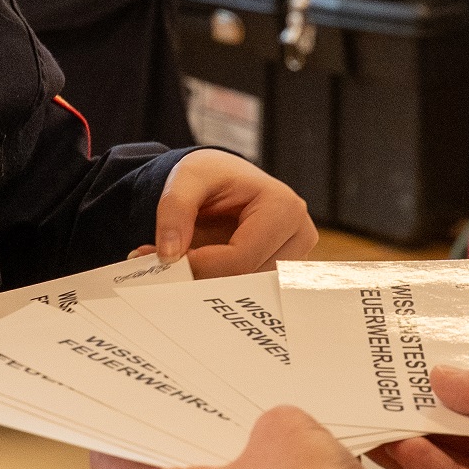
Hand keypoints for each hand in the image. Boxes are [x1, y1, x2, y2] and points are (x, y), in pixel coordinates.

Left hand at [146, 149, 316, 276]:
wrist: (223, 180)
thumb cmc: (212, 175)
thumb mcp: (187, 178)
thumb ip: (174, 209)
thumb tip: (169, 254)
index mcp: (284, 207)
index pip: (242, 258)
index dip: (200, 265)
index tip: (168, 261)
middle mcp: (299, 235)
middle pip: (247, 279)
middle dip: (204, 277)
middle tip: (170, 266)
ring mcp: (294, 257)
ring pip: (248, 292)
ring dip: (212, 284)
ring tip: (185, 263)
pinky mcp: (283, 272)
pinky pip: (250, 293)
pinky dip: (221, 287)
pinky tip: (202, 271)